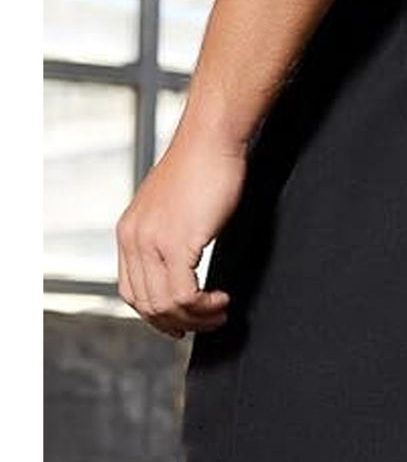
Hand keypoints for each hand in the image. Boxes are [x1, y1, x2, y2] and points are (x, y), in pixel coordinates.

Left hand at [115, 129, 246, 338]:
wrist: (211, 140)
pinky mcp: (176, 243)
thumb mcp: (175, 209)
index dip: (159, 315)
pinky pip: (184, 294)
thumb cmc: (203, 167)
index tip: (185, 320)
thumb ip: (170, 237)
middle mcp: (133, 239)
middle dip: (181, 321)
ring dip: (197, 316)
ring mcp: (152, 242)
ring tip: (220, 310)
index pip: (132, 292)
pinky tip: (222, 298)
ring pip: (166, 304)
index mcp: (129, 233)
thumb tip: (183, 266)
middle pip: (147, 305)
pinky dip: (205, 305)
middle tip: (210, 320)